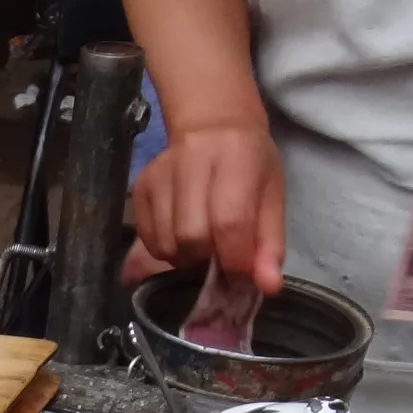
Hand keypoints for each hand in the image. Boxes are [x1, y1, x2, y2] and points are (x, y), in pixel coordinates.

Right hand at [129, 121, 286, 292]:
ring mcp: (159, 174)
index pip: (229, 222)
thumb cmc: (250, 164)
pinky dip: (166, 251)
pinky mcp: (140, 187)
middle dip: (208, 258)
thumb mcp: (272, 197)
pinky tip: (182, 237)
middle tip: (220, 254)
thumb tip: (267, 286)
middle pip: (192, 236)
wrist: (213, 126)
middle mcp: (192, 160)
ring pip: (166, 243)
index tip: (241, 271)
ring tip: (201, 246)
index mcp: (235, 158)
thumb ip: (270, 243)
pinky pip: (148, 240)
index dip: (235, 258)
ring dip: (186, 258)